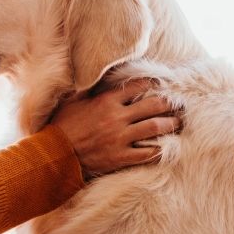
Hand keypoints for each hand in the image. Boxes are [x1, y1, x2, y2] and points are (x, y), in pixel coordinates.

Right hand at [49, 78, 180, 181]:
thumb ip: (89, 89)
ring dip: (171, 124)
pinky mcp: (121, 157)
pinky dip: (160, 150)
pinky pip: (147, 153)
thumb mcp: (73, 101)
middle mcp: (117, 118)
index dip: (152, 83)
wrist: (55, 155)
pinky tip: (168, 147)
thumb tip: (97, 76)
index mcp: (106, 101)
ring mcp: (121, 139)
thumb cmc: (61, 126)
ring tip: (179, 122)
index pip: (137, 87)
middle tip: (179, 103)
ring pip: (155, 128)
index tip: (161, 83)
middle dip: (169, 103)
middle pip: (153, 106)